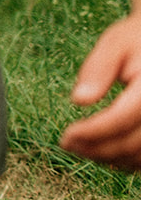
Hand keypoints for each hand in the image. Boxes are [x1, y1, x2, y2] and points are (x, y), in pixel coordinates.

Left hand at [60, 13, 140, 169]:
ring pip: (140, 156)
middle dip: (96, 148)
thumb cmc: (135, 40)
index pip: (122, 118)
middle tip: (66, 144)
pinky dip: (125, 159)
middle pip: (132, 143)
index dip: (93, 131)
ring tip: (79, 148)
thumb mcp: (115, 43)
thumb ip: (98, 70)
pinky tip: (102, 151)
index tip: (66, 135)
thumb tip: (78, 100)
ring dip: (109, 157)